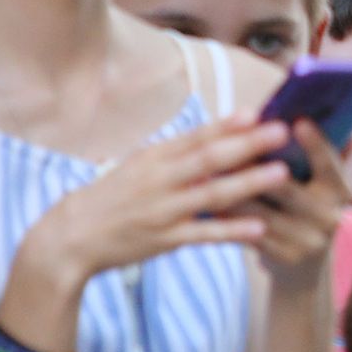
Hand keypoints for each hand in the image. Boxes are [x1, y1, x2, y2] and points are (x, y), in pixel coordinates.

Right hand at [31, 112, 293, 284]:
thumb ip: (180, 150)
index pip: (195, 136)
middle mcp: (160, 180)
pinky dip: (231, 232)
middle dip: (246, 144)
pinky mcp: (165, 241)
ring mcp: (164, 211)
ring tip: (281, 174)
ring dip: (248, 183)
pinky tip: (260, 229)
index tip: (255, 111)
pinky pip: (204, 235)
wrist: (70, 237)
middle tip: (281, 131)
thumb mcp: (141, 164)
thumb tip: (223, 129)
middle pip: (208, 159)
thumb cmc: (115, 194)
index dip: (225, 124)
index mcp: (155, 157)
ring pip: (211, 195)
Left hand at [225, 121, 347, 291]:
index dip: (315, 143)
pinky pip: (250, 234)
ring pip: (261, 212)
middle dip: (254, 165)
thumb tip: (272, 119)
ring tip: (206, 172)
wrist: (306, 269)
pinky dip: (229, 218)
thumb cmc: (302, 210)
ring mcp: (309, 240)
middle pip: (286, 187)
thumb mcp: (314, 187)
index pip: (329, 163)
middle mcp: (330, 215)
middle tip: (228, 144)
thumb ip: (301, 160)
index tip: (297, 121)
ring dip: (232, 192)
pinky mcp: (285, 258)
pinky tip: (208, 204)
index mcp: (340, 190)